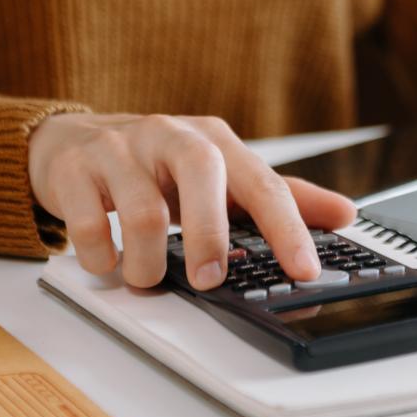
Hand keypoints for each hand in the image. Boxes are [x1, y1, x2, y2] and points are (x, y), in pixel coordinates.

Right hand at [28, 114, 355, 288]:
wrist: (71, 140)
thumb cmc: (157, 165)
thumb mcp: (221, 176)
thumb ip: (280, 196)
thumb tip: (345, 213)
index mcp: (215, 141)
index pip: (262, 183)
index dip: (288, 228)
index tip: (305, 270)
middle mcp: (171, 135)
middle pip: (204, 175)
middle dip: (210, 237)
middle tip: (210, 280)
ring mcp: (120, 148)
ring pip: (143, 210)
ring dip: (148, 262)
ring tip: (146, 277)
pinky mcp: (74, 167)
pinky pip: (87, 220)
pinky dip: (100, 254)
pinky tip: (106, 260)